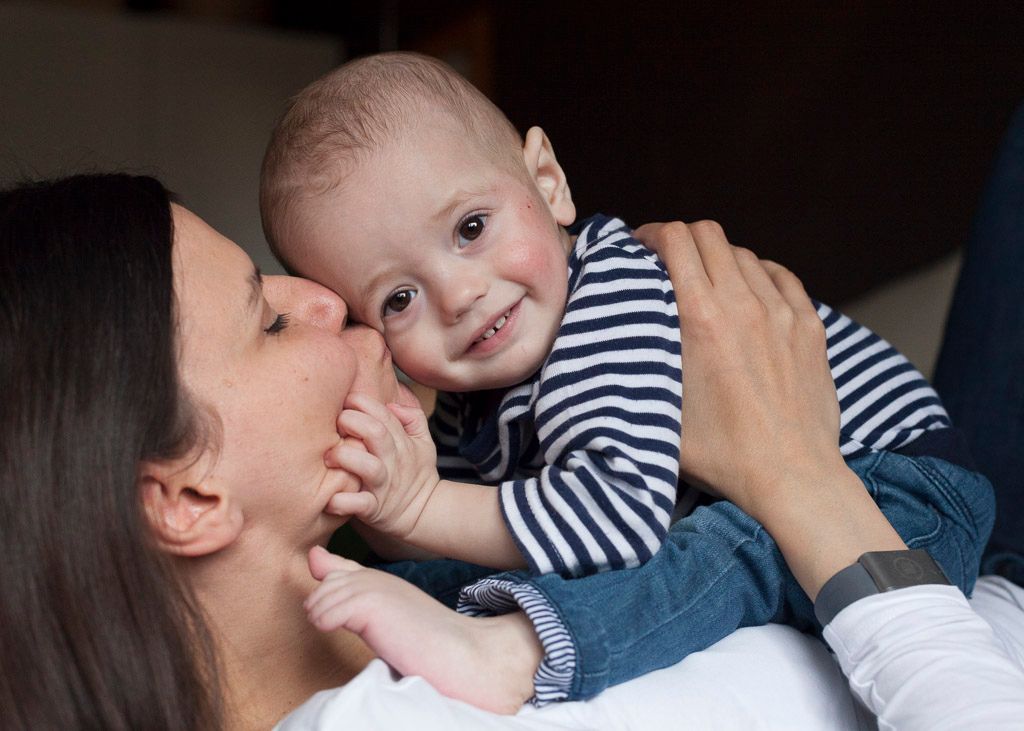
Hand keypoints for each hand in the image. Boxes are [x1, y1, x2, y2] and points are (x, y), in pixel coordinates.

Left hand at [305, 546, 538, 713]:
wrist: (460, 653)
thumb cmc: (426, 644)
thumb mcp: (384, 615)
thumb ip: (350, 591)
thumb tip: (315, 558)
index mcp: (380, 580)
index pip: (335, 573)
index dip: (329, 596)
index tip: (343, 619)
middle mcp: (376, 577)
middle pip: (324, 586)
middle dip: (322, 611)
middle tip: (348, 633)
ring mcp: (374, 588)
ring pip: (322, 599)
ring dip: (325, 621)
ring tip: (350, 638)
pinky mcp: (371, 604)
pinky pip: (328, 612)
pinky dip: (329, 626)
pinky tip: (349, 635)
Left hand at [323, 392, 439, 539]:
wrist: (423, 514)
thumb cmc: (415, 473)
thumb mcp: (424, 442)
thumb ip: (413, 417)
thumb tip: (392, 403)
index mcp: (402, 443)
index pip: (384, 414)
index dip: (362, 402)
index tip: (346, 401)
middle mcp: (392, 461)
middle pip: (375, 433)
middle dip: (351, 422)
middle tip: (334, 425)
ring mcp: (383, 486)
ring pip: (367, 466)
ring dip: (344, 457)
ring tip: (328, 458)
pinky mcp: (375, 509)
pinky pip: (359, 504)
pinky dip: (343, 502)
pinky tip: (329, 498)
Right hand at [635, 220, 904, 597]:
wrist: (791, 475)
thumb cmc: (722, 453)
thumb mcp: (661, 409)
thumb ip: (642, 365)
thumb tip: (616, 344)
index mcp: (701, 318)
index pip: (676, 240)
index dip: (652, 233)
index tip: (640, 245)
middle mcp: (743, 303)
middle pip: (709, 235)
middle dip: (682, 238)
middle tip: (666, 258)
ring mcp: (782, 312)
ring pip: (744, 254)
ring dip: (718, 258)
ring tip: (706, 281)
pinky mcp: (810, 325)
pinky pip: (781, 276)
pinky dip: (758, 273)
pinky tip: (749, 289)